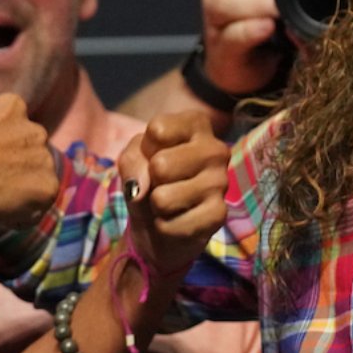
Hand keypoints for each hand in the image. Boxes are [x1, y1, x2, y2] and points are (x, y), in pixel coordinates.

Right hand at [0, 93, 56, 227]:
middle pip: (32, 151)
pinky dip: (23, 214)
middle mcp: (36, 130)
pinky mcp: (48, 187)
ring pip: (38, 179)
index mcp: (13, 107)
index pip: (15, 123)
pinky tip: (1, 214)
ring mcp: (45, 159)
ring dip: (22, 191)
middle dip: (17, 166)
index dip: (1, 143)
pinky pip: (39, 204)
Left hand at [117, 111, 228, 275]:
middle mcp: (215, 149)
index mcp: (196, 125)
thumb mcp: (132, 158)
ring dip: (156, 206)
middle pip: (160, 165)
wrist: (159, 221)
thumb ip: (131, 162)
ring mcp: (221, 182)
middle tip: (161, 183)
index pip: (157, 130)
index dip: (145, 150)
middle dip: (150, 180)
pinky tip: (177, 219)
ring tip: (168, 202)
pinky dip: (164, 227)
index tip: (154, 155)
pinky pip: (170, 225)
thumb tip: (140, 190)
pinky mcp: (219, 215)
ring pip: (162, 199)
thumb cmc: (148, 178)